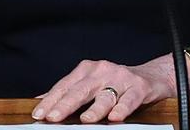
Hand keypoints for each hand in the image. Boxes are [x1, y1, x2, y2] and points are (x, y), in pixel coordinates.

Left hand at [32, 59, 174, 123]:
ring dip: (95, 109)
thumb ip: (68, 92)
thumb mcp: (90, 83)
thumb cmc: (115, 82)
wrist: (151, 75)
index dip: (51, 100)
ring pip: (105, 96)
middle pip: (80, 90)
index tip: (39, 114)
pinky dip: (122, 108)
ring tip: (85, 120)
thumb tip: (41, 102)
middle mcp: (102, 71)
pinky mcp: (139, 87)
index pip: (65, 86)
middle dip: (66, 104)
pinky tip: (115, 117)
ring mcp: (121, 78)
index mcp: (86, 70)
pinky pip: (129, 99)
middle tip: (53, 117)